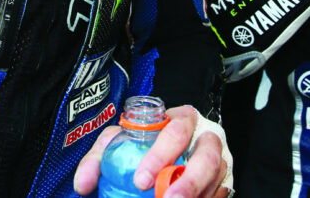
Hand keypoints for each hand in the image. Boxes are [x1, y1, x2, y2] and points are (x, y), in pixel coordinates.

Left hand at [73, 105, 229, 197]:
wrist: (169, 147)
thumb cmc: (146, 140)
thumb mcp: (120, 140)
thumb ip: (100, 157)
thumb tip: (83, 184)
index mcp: (182, 119)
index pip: (176, 131)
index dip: (160, 156)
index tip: (140, 180)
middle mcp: (206, 137)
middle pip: (208, 157)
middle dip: (188, 182)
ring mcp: (221, 160)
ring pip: (218, 178)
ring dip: (198, 194)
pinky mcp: (226, 182)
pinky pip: (221, 193)